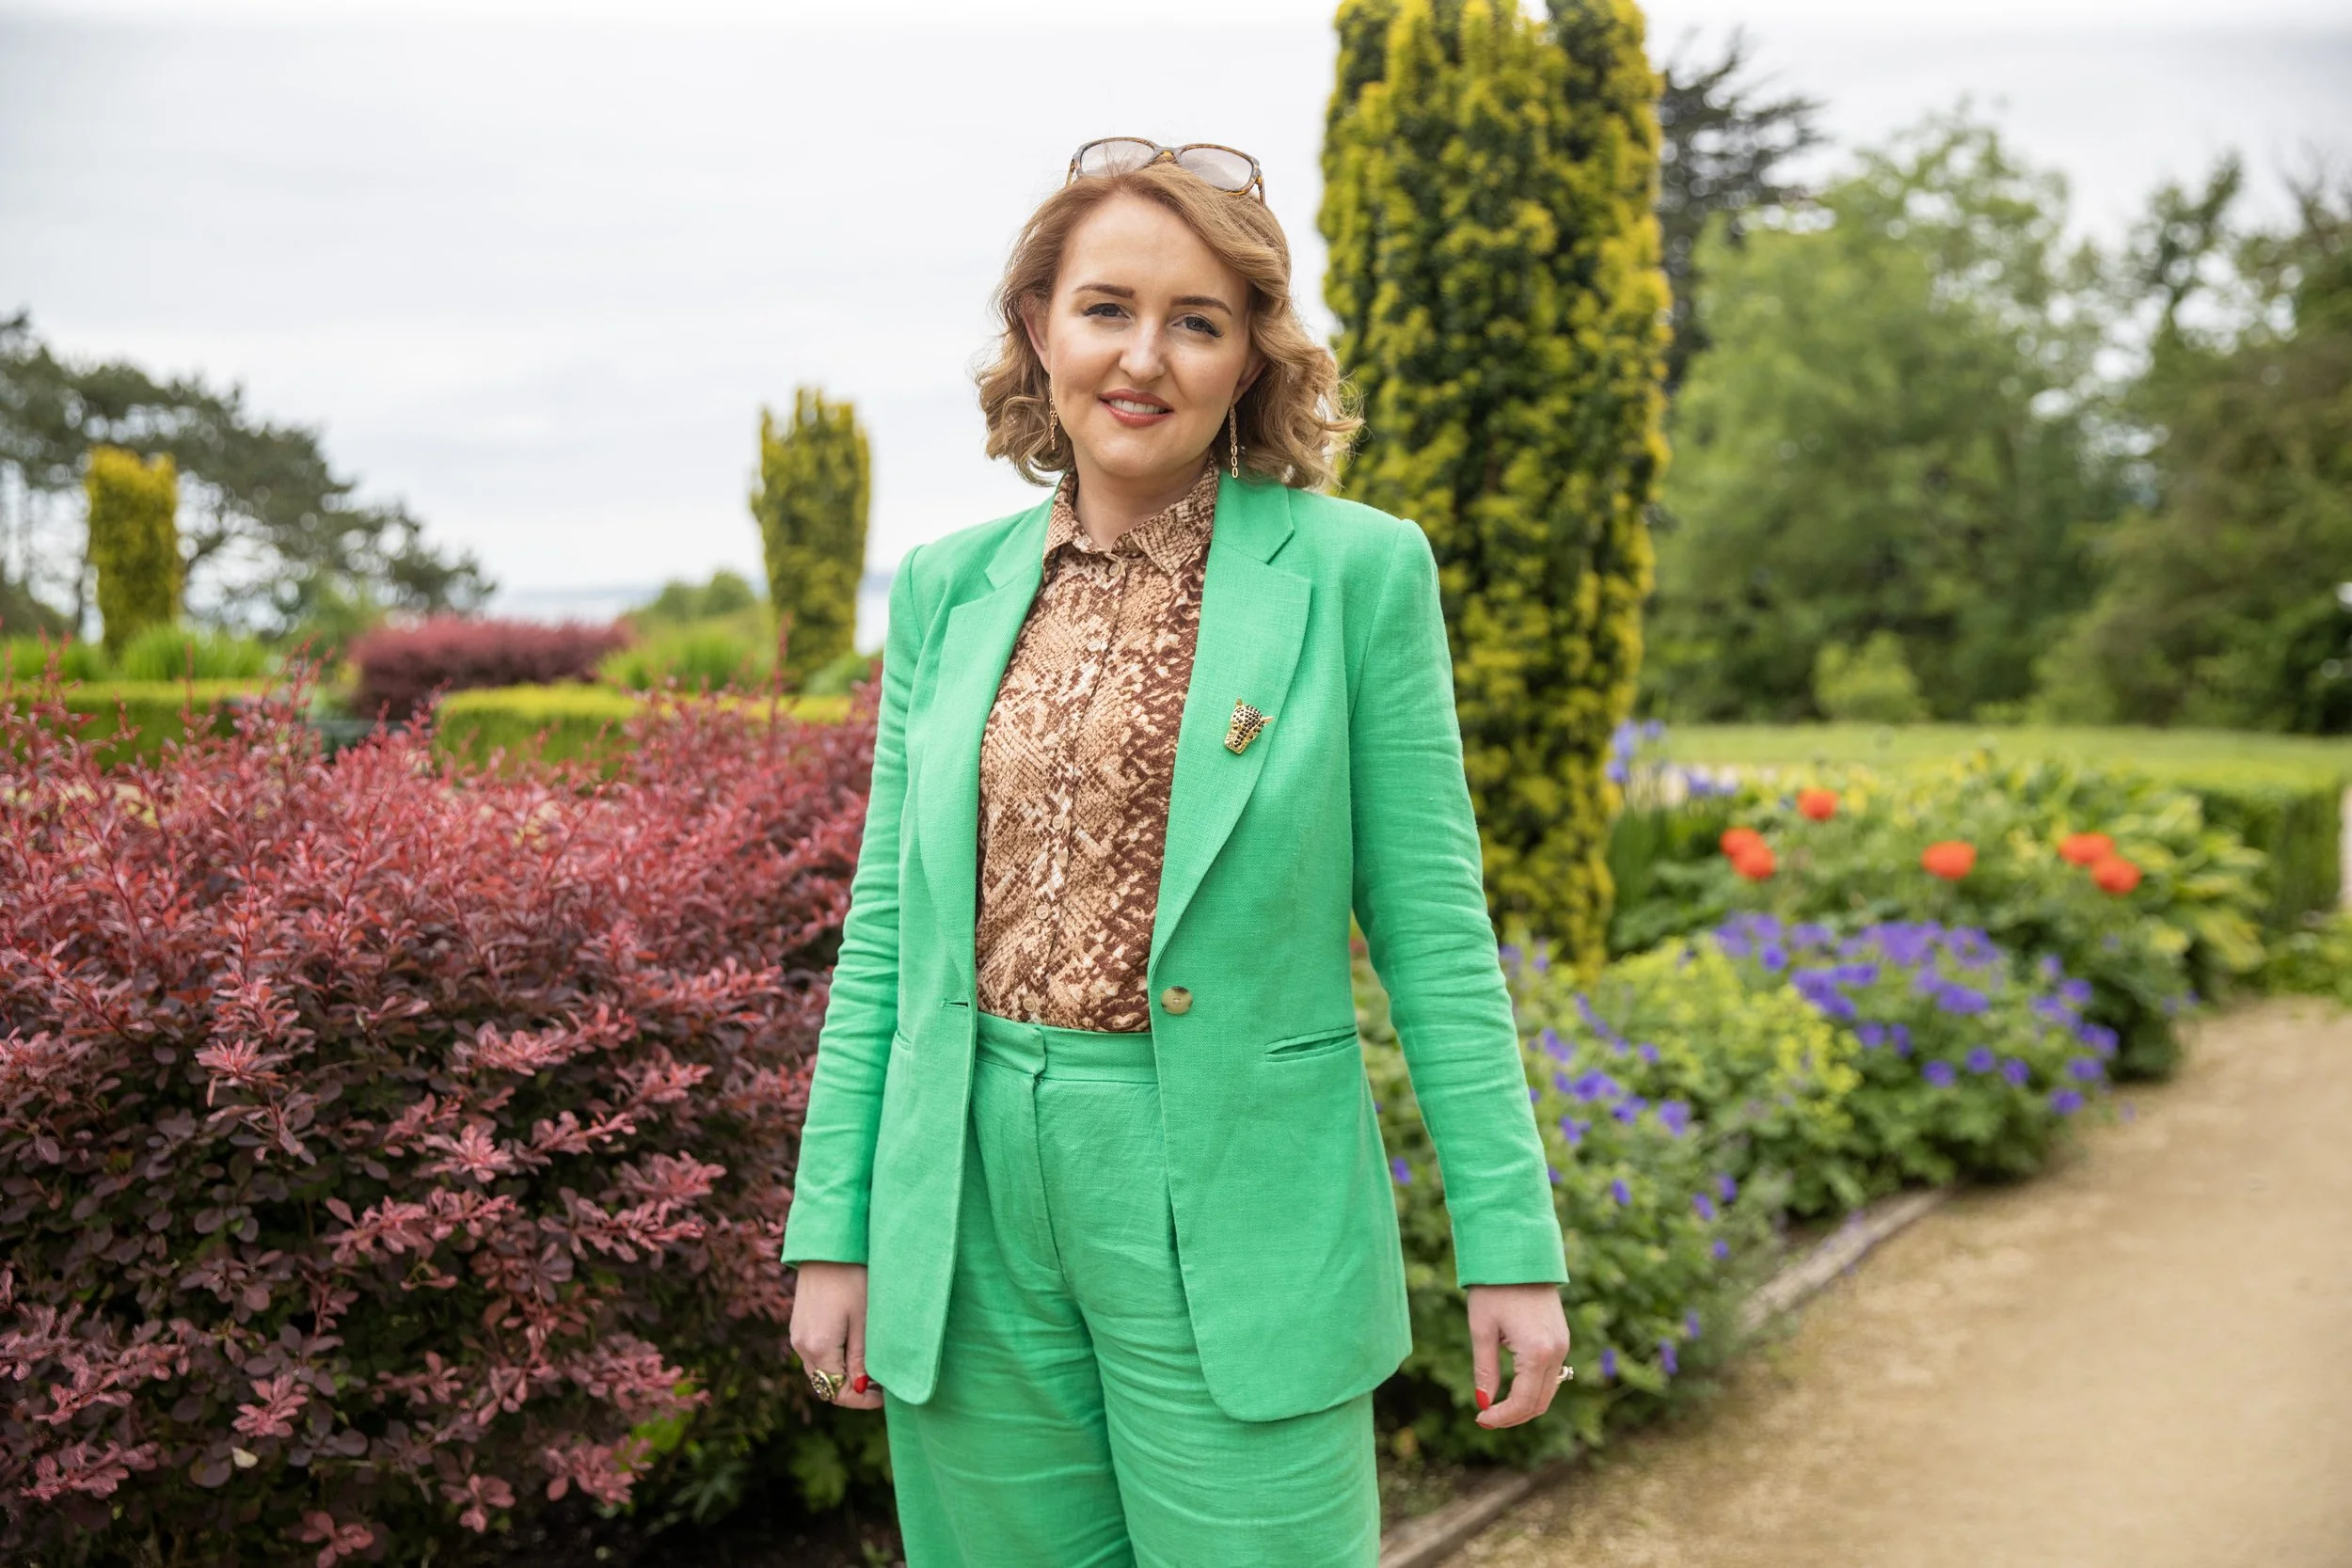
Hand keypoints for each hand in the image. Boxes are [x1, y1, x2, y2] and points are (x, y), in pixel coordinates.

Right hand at [788, 1261, 884, 1410]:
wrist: (828, 1245)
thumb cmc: (852, 1278)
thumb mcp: (864, 1321)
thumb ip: (861, 1358)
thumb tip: (863, 1388)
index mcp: (819, 1348)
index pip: (838, 1392)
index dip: (863, 1400)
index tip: (886, 1395)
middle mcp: (801, 1346)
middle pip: (826, 1386)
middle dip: (853, 1390)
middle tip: (882, 1383)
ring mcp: (797, 1336)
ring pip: (820, 1371)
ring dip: (842, 1375)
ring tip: (872, 1365)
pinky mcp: (799, 1326)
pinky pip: (815, 1355)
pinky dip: (833, 1361)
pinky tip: (855, 1348)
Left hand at [1465, 1282, 1570, 1428]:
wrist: (1519, 1252)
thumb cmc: (1494, 1288)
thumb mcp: (1482, 1330)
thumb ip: (1485, 1370)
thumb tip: (1483, 1403)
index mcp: (1537, 1352)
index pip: (1523, 1402)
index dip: (1501, 1417)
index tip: (1480, 1419)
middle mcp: (1557, 1351)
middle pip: (1540, 1402)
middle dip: (1514, 1416)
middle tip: (1486, 1417)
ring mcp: (1563, 1344)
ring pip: (1549, 1391)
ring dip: (1525, 1404)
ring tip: (1496, 1406)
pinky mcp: (1562, 1337)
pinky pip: (1552, 1374)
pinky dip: (1534, 1387)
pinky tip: (1512, 1387)